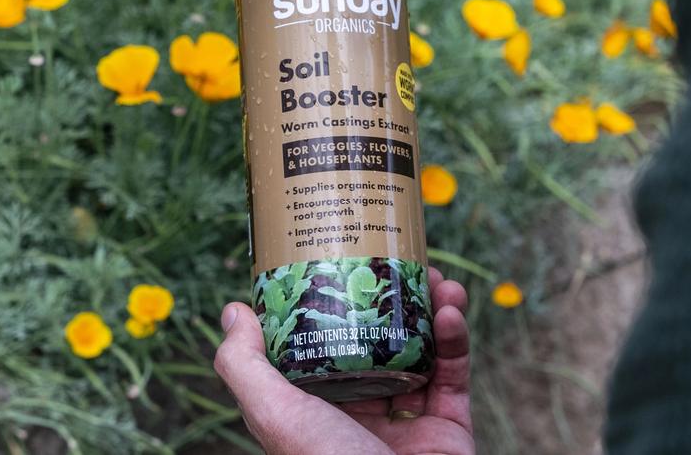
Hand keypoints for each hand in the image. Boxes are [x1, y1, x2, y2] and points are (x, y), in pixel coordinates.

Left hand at [214, 268, 473, 454]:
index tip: (340, 260)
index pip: (320, 346)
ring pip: (421, 352)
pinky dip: (456, 341)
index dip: (331, 303)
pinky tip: (451, 311)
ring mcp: (406, 421)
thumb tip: (233, 311)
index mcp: (315, 410)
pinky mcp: (449, 429)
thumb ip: (245, 368)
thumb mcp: (274, 415)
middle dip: (390, 299)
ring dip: (431, 311)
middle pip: (376, 341)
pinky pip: (454, 376)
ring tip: (435, 277)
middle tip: (399, 260)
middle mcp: (359, 414)